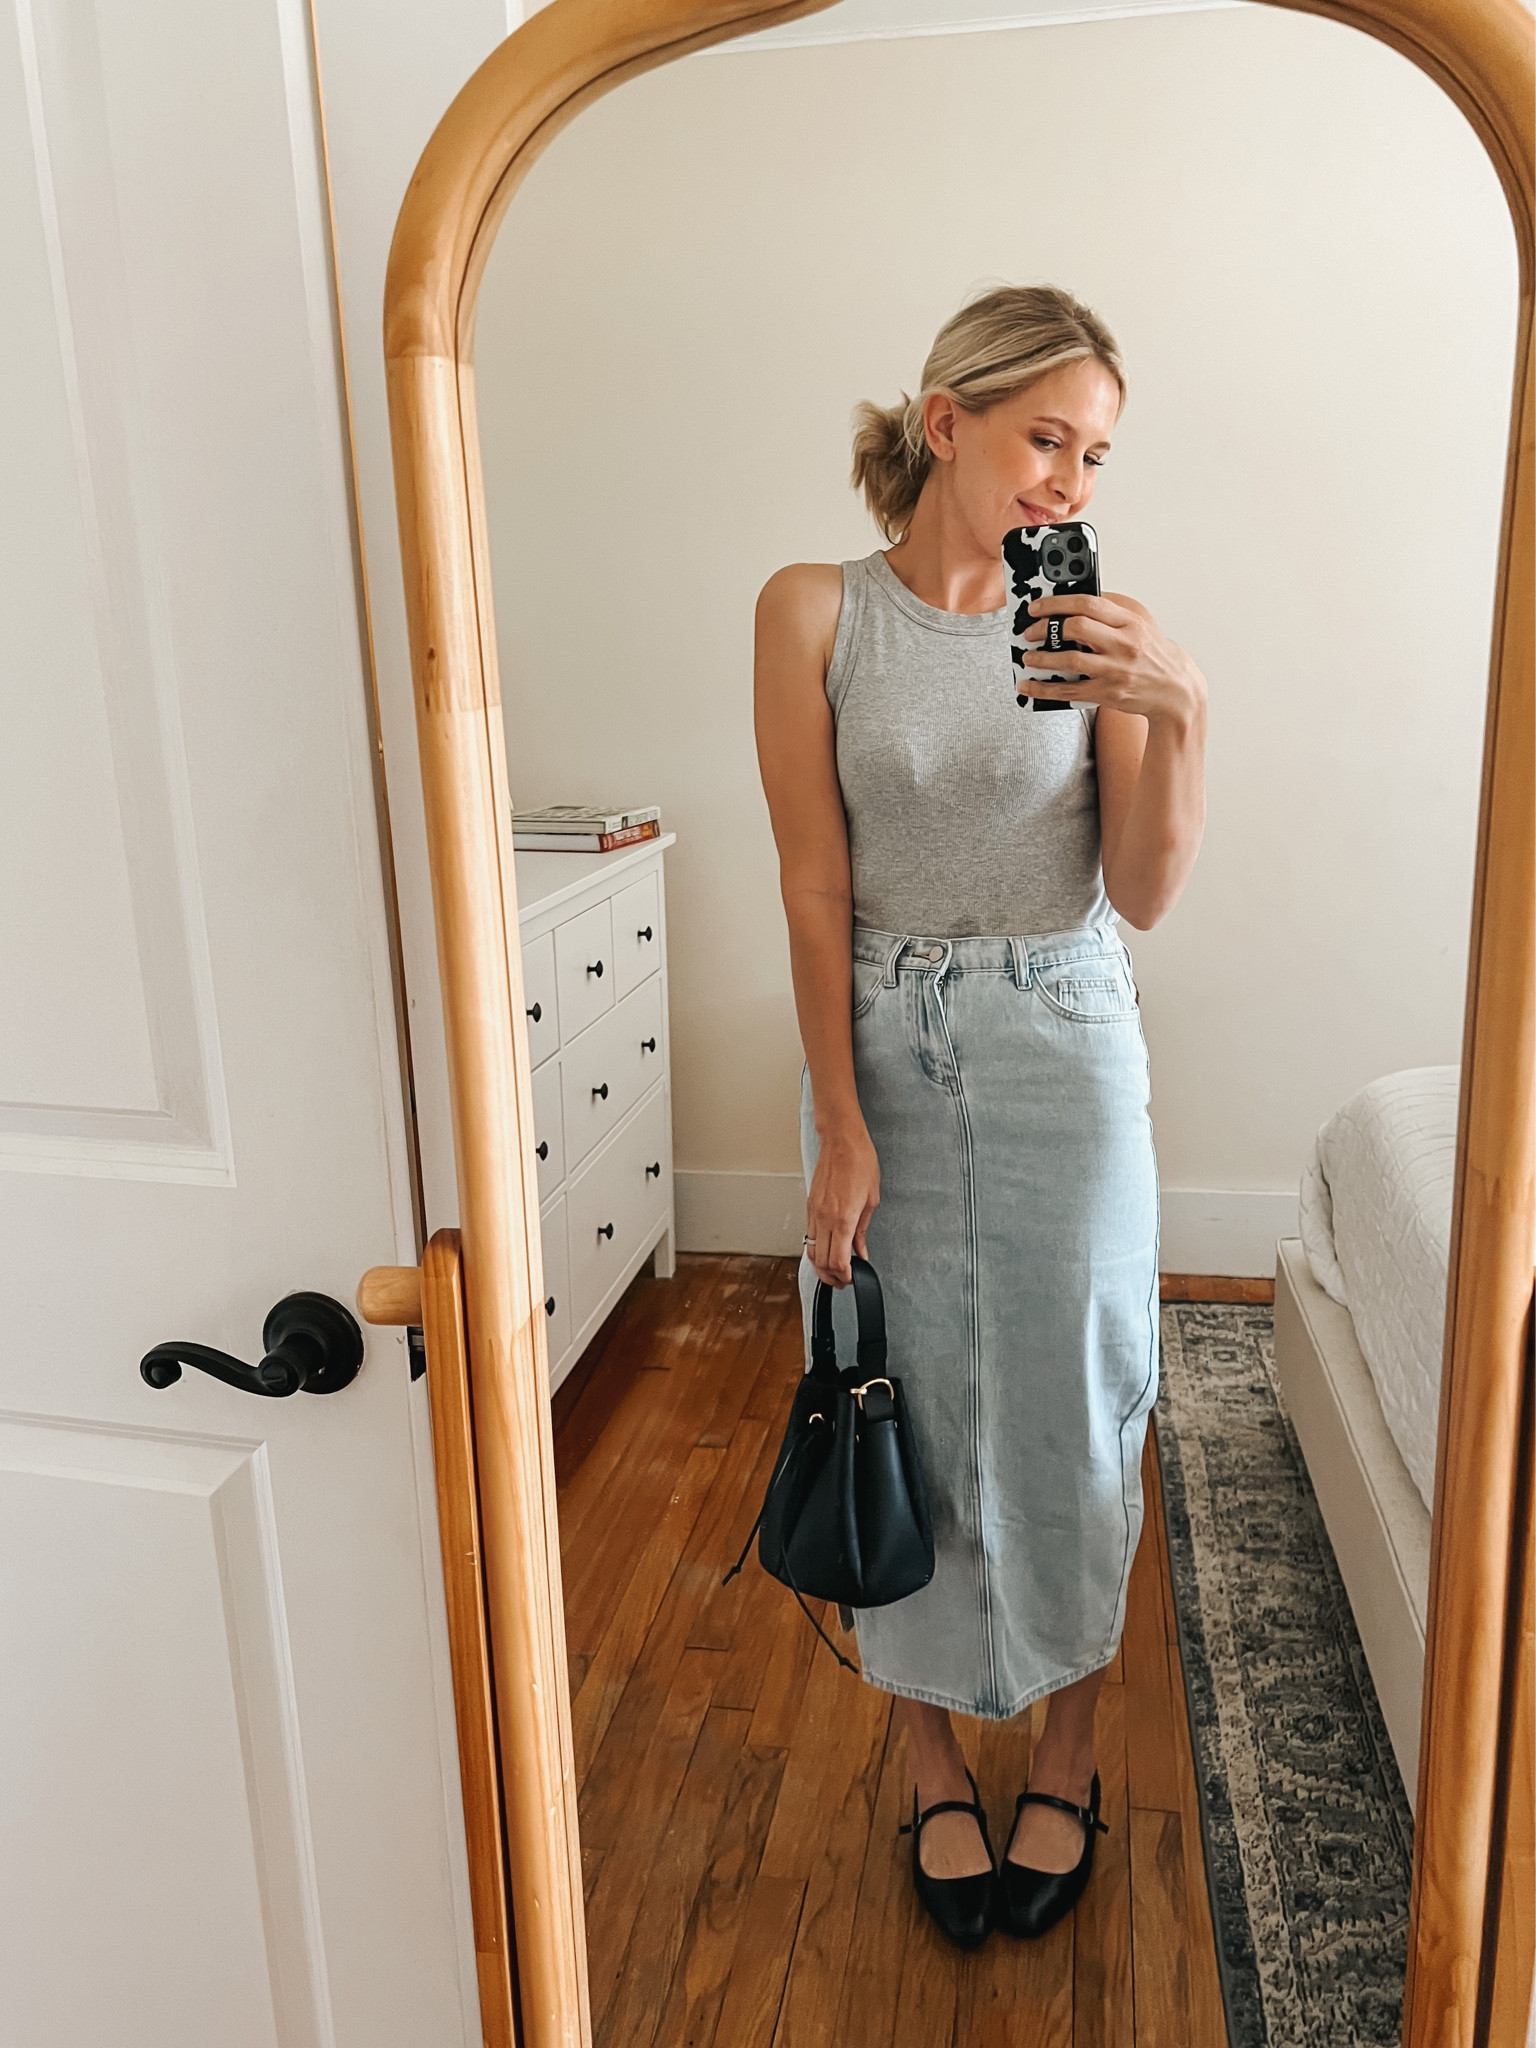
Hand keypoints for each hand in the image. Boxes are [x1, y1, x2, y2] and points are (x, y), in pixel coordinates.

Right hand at [805, 1121, 878, 1285]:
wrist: (842, 1141)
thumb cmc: (860, 1163)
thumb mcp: (871, 1200)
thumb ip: (863, 1231)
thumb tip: (861, 1251)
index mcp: (844, 1218)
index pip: (838, 1260)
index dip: (844, 1275)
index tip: (851, 1278)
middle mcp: (825, 1218)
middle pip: (822, 1261)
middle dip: (832, 1276)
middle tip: (844, 1280)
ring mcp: (814, 1212)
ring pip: (811, 1250)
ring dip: (822, 1265)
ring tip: (834, 1270)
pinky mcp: (810, 1206)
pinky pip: (809, 1235)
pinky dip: (817, 1248)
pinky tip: (828, 1249)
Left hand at [1021, 591, 1205, 730]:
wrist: (1178, 692)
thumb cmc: (1156, 658)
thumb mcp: (1140, 629)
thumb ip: (1111, 618)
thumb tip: (1074, 609)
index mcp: (1130, 623)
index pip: (1088, 603)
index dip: (1057, 602)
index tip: (1037, 606)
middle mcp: (1123, 644)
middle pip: (1076, 627)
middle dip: (1045, 628)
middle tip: (1030, 631)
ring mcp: (1115, 670)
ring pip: (1069, 660)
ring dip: (1041, 658)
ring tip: (1028, 657)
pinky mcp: (1108, 693)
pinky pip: (1069, 691)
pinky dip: (1044, 689)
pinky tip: (1030, 686)